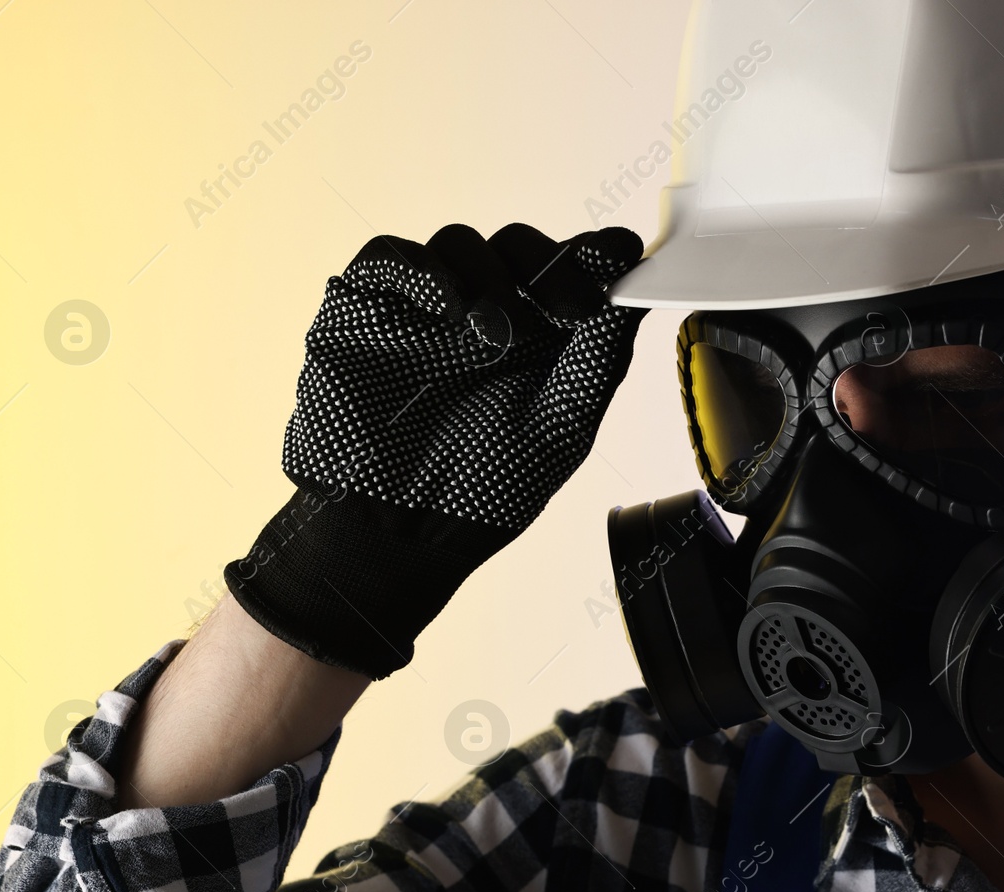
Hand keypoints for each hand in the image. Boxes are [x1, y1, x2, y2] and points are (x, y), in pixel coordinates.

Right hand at [225, 223, 647, 679]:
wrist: (397, 535)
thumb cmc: (482, 492)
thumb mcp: (562, 426)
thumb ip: (599, 356)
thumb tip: (639, 290)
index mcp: (540, 339)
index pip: (570, 270)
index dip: (596, 252)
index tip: (620, 252)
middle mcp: (486, 315)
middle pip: (519, 246)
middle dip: (548, 262)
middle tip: (567, 304)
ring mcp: (425, 309)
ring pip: (460, 244)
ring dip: (489, 276)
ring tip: (496, 335)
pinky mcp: (364, 308)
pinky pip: (388, 256)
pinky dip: (421, 270)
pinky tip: (447, 310)